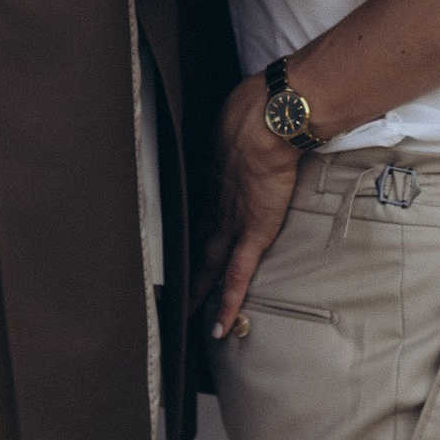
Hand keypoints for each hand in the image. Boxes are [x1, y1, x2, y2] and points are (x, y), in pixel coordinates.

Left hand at [202, 73, 305, 341]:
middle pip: (195, 241)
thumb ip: (240, 126)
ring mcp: (230, 222)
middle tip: (170, 287)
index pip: (200, 209)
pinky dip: (227, 304)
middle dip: (184, 265)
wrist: (269, 121)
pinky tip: (220, 329)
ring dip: (198, 290)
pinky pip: (236, 277)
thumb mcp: (241, 116)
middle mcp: (215, 202)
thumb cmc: (259, 110)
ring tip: (186, 314)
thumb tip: (247, 117)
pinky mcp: (251, 234)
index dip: (192, 227)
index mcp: (215, 177)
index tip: (185, 239)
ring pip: (208, 264)